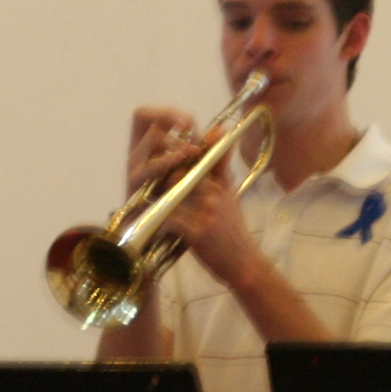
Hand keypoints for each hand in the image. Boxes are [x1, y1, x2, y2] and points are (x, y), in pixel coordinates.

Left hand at [123, 107, 264, 289]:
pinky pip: (169, 220)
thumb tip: (217, 129)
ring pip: (171, 196)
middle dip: (161, 179)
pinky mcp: (197, 233)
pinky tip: (155, 224)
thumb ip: (220, 162)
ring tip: (150, 204)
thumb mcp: (230, 191)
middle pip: (177, 176)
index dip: (173, 157)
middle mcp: (214, 194)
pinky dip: (159, 221)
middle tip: (148, 183)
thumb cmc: (232, 227)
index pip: (192, 160)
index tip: (161, 160)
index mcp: (219, 182)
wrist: (242, 262)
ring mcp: (206, 213)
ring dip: (157, 200)